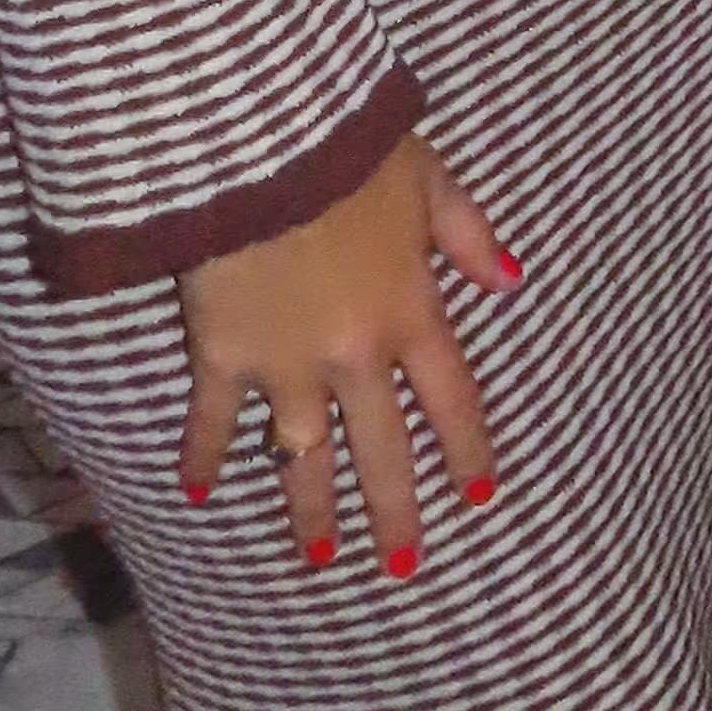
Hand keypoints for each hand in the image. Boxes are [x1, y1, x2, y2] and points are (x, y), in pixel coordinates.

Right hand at [177, 130, 517, 574]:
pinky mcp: (223, 355)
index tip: (480, 496)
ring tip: (319, 557)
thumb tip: (513, 282)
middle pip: (382, 449)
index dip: (468, 449)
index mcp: (411, 311)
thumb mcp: (428, 179)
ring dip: (312, 509)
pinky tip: (198, 494)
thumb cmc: (347, 150)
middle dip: (395, 512)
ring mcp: (287, 364)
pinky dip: (204, 457)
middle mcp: (355, 354)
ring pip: (303, 456)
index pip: (452, 399)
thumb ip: (469, 235)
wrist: (259, 144)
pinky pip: (215, 420)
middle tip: (404, 566)